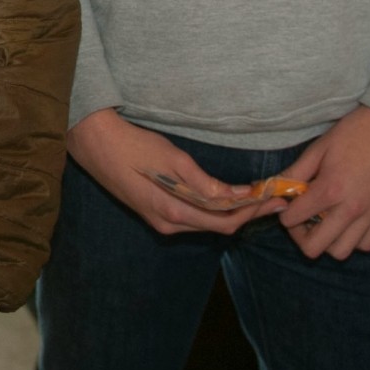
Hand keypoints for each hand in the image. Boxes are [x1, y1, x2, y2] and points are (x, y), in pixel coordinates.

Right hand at [68, 107, 283, 236]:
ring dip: (232, 211)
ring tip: (256, 196)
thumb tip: (234, 197)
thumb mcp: (172, 159)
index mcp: (172, 212)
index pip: (224, 222)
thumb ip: (203, 182)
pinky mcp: (155, 211)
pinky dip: (214, 208)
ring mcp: (160, 220)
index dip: (252, 212)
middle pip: (218, 226)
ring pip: (206, 222)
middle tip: (273, 197)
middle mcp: (168, 223)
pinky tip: (226, 196)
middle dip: (248, 213)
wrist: (94, 143)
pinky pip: (193, 216)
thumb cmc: (133, 146)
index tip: (275, 198)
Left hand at [279, 106, 369, 259]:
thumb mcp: (319, 148)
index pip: (293, 220)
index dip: (285, 214)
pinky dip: (353, 239)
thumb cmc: (355, 132)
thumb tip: (274, 187)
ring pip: (341, 251)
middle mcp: (351, 208)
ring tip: (326, 222)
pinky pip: (366, 244)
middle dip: (301, 236)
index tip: (289, 206)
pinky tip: (348, 221)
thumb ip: (295, 172)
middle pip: (315, 247)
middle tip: (303, 220)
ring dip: (328, 241)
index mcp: (330, 189)